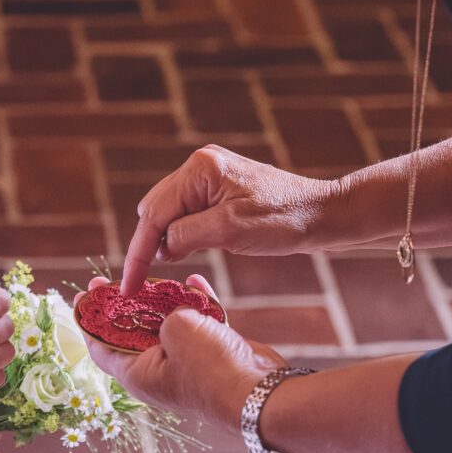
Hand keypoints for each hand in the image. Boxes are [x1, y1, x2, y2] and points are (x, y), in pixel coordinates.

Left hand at [83, 275, 285, 434]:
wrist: (258, 390)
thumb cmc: (209, 366)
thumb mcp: (174, 328)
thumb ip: (165, 313)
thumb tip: (177, 312)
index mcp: (137, 374)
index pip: (100, 347)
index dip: (89, 321)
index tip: (83, 297)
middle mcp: (158, 371)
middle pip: (132, 333)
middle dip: (124, 305)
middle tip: (112, 281)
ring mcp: (186, 364)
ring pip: (168, 326)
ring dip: (163, 301)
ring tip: (155, 277)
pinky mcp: (212, 355)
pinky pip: (199, 324)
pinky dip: (196, 303)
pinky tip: (194, 280)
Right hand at [121, 145, 341, 295]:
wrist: (323, 214)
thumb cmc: (284, 221)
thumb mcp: (230, 231)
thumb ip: (187, 236)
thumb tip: (160, 247)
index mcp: (199, 169)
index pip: (155, 214)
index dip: (138, 253)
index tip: (127, 287)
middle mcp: (198, 165)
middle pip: (155, 209)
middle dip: (148, 244)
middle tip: (146, 280)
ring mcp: (208, 174)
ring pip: (168, 211)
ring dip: (165, 239)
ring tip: (169, 266)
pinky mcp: (218, 188)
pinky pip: (185, 211)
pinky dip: (181, 233)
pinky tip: (186, 250)